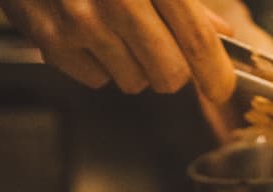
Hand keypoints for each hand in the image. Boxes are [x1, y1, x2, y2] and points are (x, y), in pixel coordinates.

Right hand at [0, 0, 236, 101]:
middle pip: (168, 75)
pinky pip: (97, 79)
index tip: (220, 89)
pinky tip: (87, 28)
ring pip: (134, 81)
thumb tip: (219, 31)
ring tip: (114, 25)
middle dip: (171, 67)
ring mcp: (79, 22)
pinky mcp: (51, 41)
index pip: (195, 38)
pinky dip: (98, 61)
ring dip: (132, 62)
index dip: (214, 71)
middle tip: (158, 43)